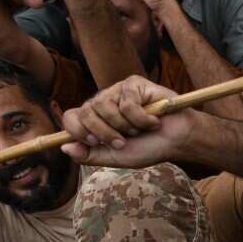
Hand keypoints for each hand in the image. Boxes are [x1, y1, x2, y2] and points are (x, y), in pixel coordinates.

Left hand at [60, 75, 193, 166]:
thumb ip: (90, 155)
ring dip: (125, 125)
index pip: (72, 117)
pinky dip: (141, 118)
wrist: (178, 141)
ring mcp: (117, 91)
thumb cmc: (149, 148)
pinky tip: (153, 120)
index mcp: (96, 119)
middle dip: (104, 132)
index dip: (78, 130)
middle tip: (123, 141)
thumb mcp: (116, 157)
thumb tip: (64, 147)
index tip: (95, 142)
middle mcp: (104, 102)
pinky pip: (126, 103)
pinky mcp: (133, 84)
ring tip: (140, 130)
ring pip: (104, 106)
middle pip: (85, 112)